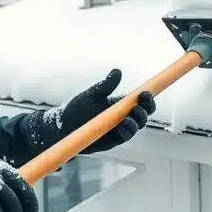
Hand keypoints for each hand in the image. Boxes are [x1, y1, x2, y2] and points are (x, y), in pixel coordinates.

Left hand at [31, 68, 156, 154]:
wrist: (63, 127)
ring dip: (138, 120)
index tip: (145, 92)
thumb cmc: (77, 109)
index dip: (147, 98)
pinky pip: (125, 136)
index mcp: (120, 104)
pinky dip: (128, 131)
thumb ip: (106, 85)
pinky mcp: (113, 140)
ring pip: (137, 126)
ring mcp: (119, 129)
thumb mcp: (92, 95)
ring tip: (130, 115)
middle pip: (143, 114)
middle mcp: (123, 117)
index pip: (141, 102)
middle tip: (140, 103)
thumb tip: (117, 71)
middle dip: (146, 108)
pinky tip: (123, 125)